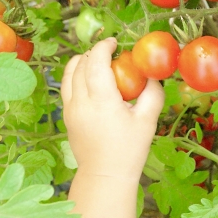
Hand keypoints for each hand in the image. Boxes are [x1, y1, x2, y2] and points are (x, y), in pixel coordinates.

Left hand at [60, 38, 164, 181]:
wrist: (105, 175)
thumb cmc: (130, 150)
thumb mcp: (148, 121)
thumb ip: (152, 93)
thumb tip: (152, 74)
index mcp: (102, 101)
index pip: (96, 62)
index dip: (103, 47)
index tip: (114, 42)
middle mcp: (81, 102)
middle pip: (80, 64)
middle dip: (94, 52)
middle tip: (110, 52)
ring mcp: (69, 109)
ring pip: (69, 74)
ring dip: (82, 62)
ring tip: (98, 63)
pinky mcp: (66, 116)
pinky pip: (66, 87)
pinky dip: (76, 76)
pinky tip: (91, 81)